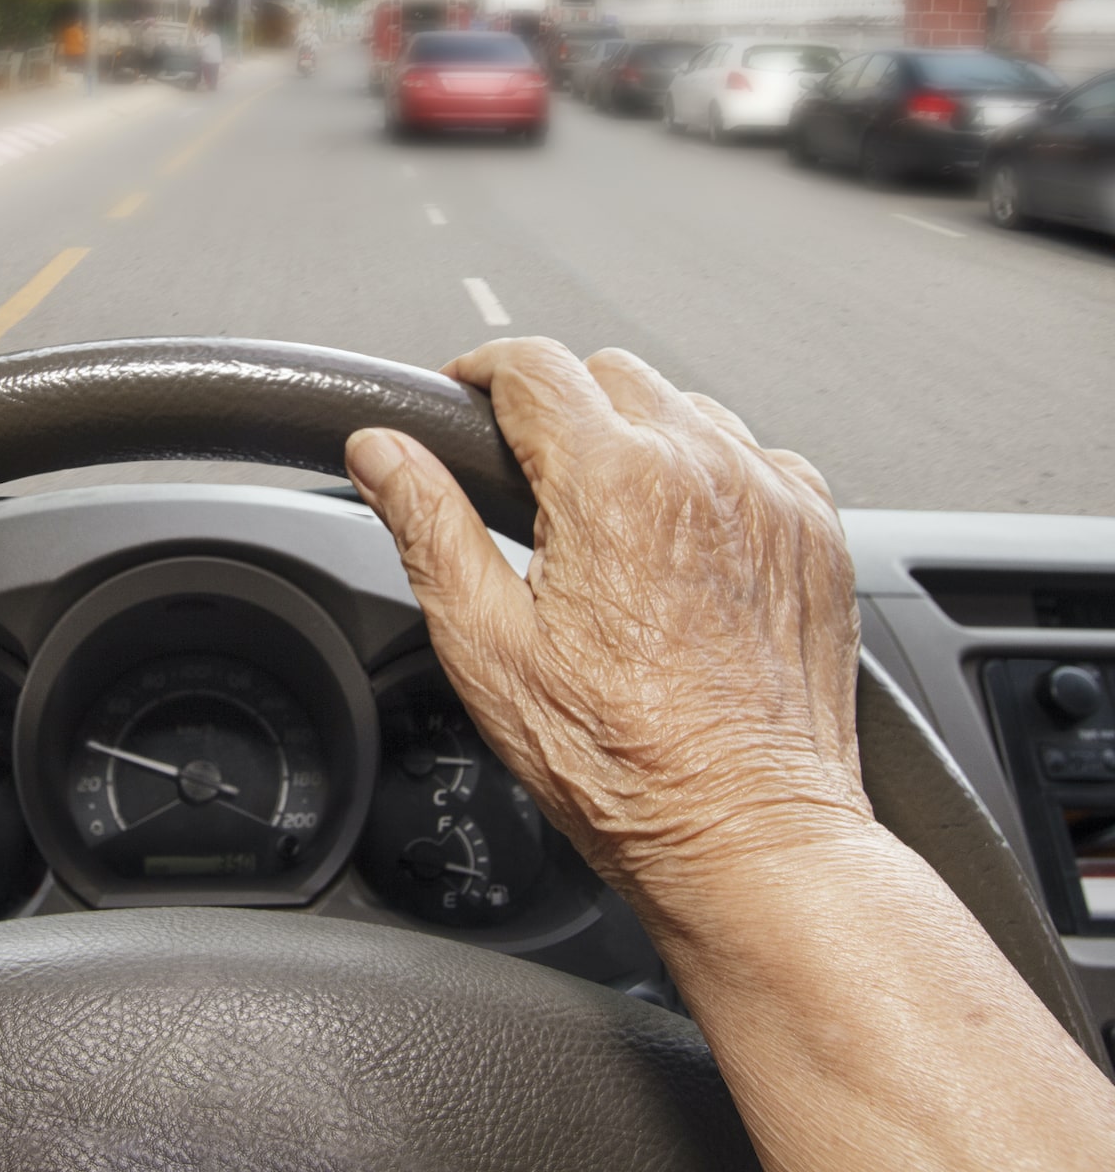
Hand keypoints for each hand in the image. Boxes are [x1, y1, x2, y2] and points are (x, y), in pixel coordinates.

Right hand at [345, 339, 871, 898]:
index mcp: (612, 484)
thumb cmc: (622, 762)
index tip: (462, 398)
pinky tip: (678, 545)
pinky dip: (710, 476)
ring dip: (635, 437)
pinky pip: (755, 457)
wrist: (745, 831)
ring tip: (603, 521)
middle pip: (609, 374)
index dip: (478, 372)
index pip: (532, 365)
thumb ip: (428, 526)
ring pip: (685, 408)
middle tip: (524, 479)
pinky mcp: (816, 532)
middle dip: (556, 406)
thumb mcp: (487, 645)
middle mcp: (703, 469)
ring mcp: (772, 496)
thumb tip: (381, 453)